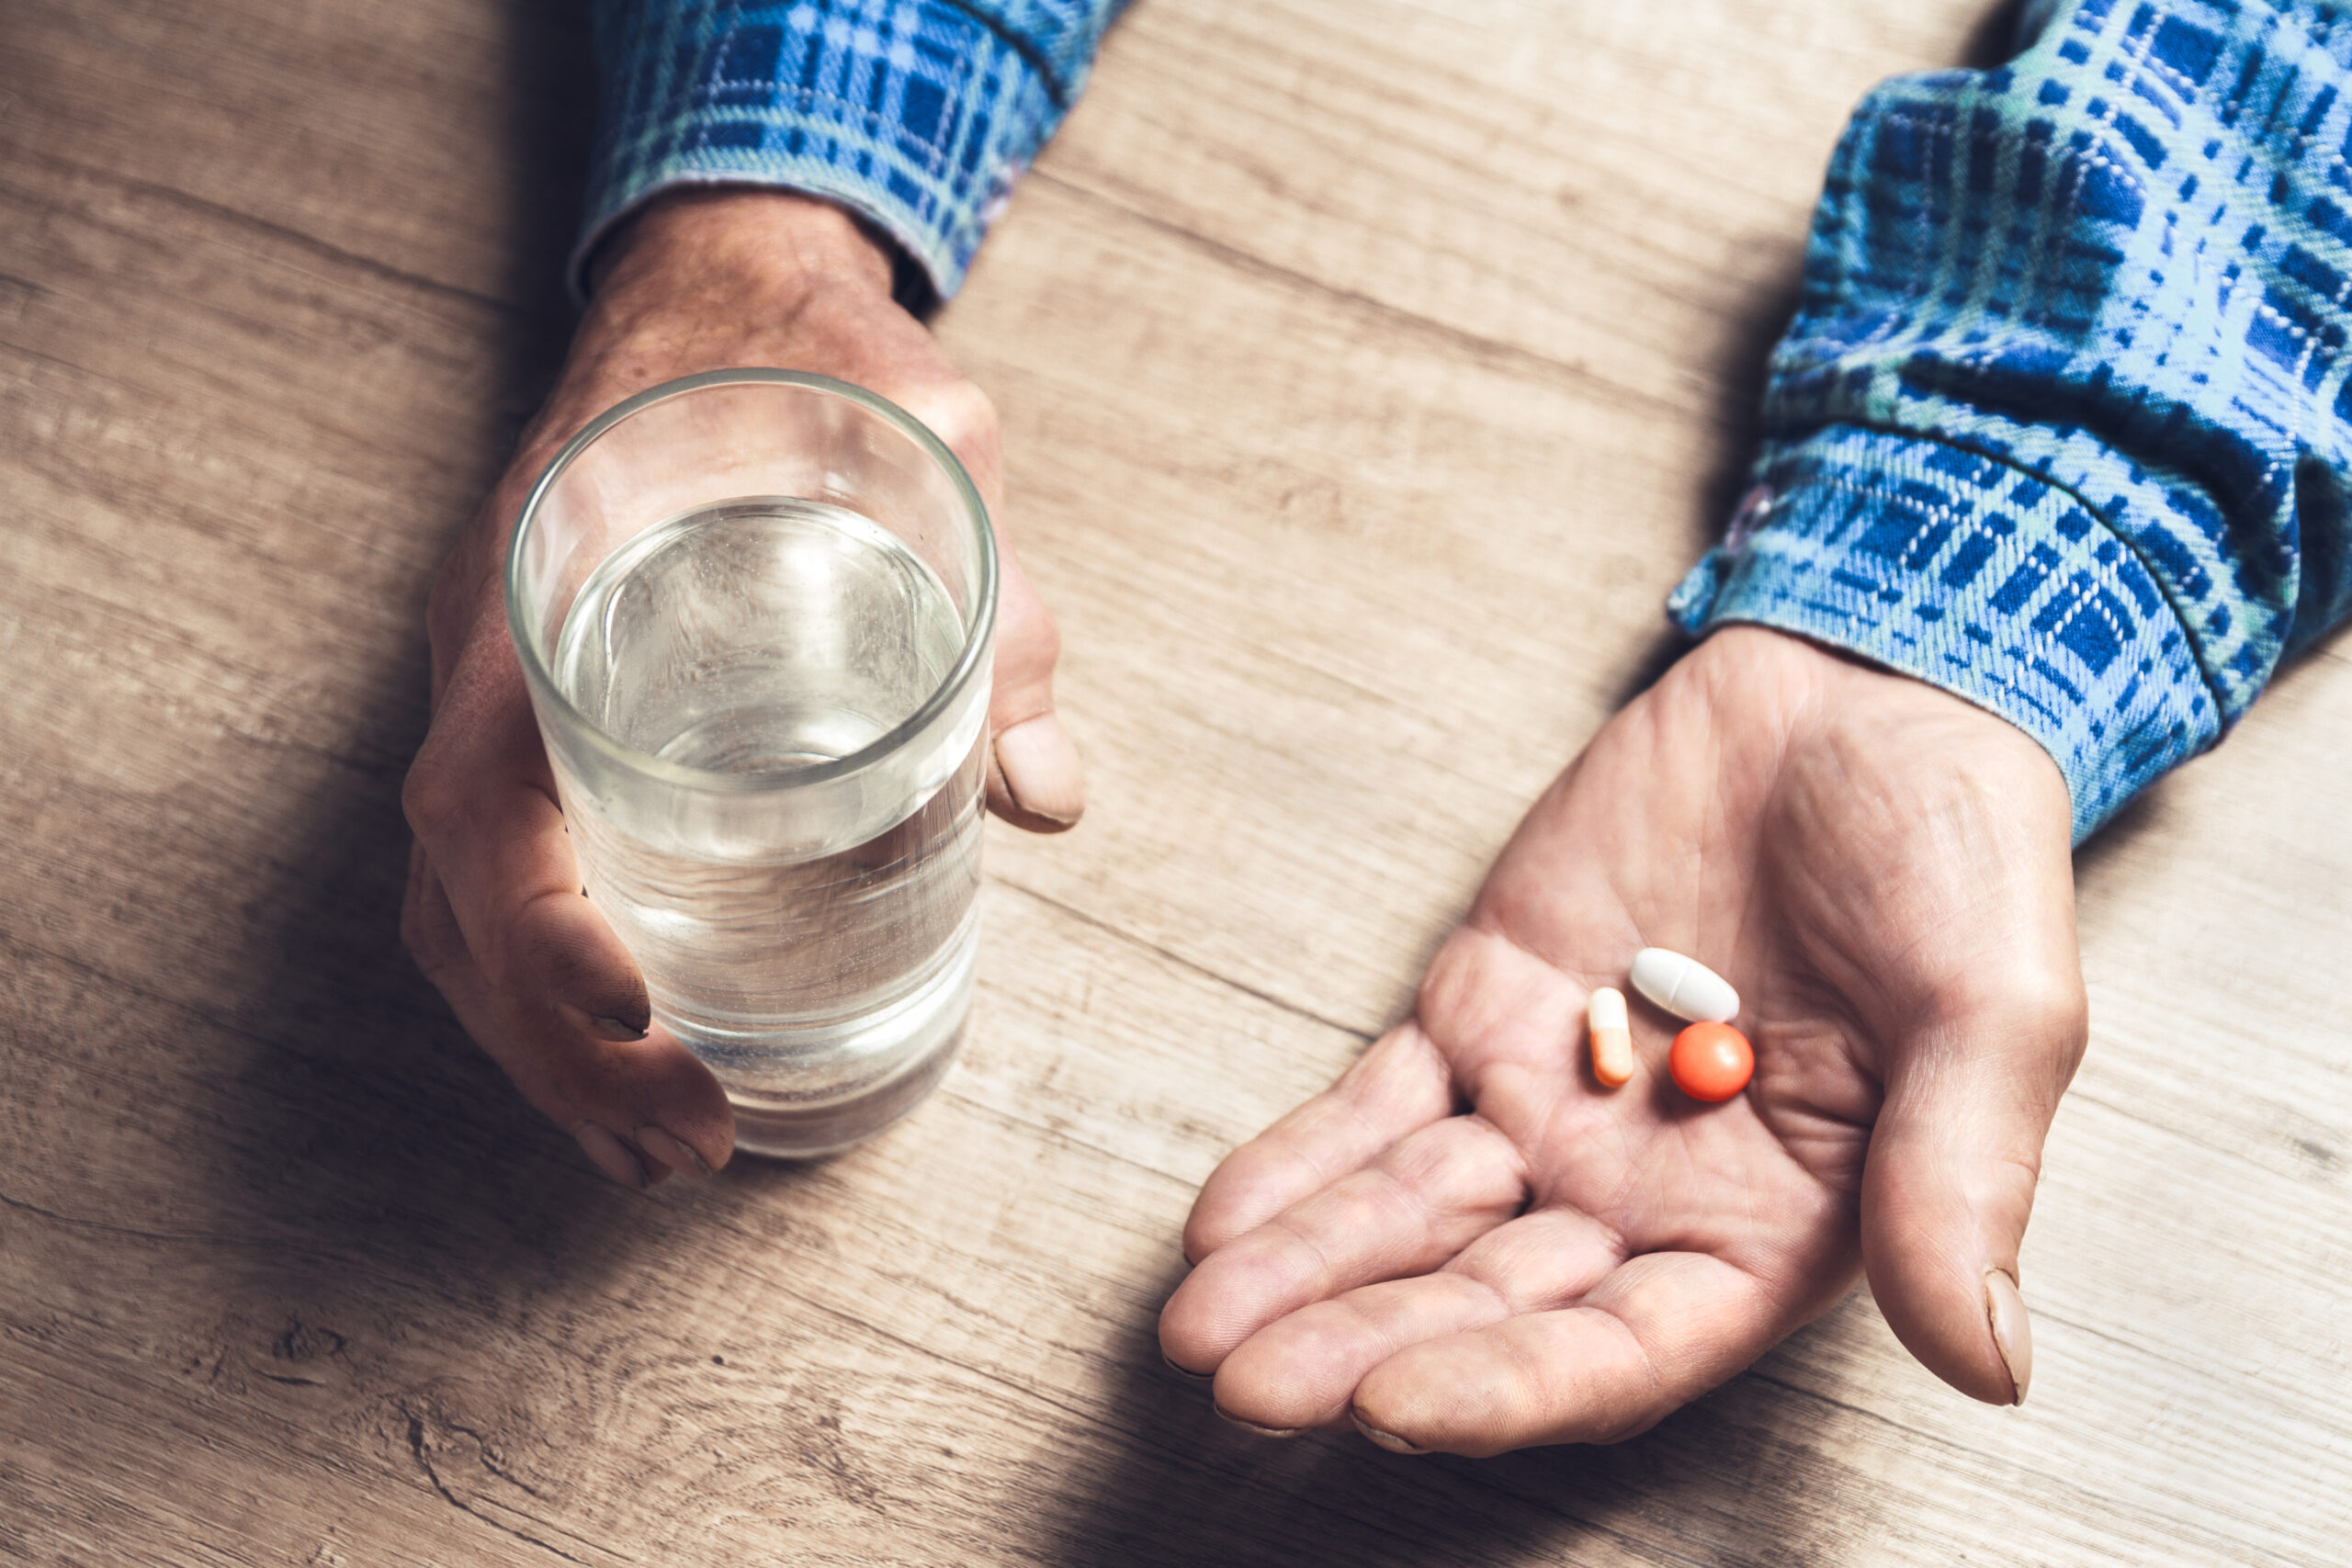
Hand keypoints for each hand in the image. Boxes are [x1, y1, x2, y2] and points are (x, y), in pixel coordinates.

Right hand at [401, 191, 1082, 1186]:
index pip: (483, 788)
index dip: (541, 923)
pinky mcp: (533, 718)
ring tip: (657, 1153)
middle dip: (556, 1047)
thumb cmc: (801, 350)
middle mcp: (493, 651)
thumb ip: (995, 598)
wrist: (711, 280)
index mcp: (550, 579)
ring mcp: (495, 689)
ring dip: (540, 1051)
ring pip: (460, 909)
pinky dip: (543, 991)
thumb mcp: (926, 435)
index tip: (644, 1014)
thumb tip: (1049, 792)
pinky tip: (630, 1063)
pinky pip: (494, 875)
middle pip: (459, 896)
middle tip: (689, 1145)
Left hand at [1160, 626, 2083, 1454]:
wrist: (1863, 697)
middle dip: (1365, 1345)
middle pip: (1487, 1297)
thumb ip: (1962, 1178)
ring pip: (1410, 1212)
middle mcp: (1644, 1191)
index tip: (1398, 1406)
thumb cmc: (1956, 858)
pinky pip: (1377, 1104)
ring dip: (1307, 1271)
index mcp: (1768, 1228)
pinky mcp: (1483, 1008)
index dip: (1512, 1385)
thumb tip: (1984, 1360)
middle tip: (1250, 1385)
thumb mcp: (1995, 1013)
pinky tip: (1226, 1220)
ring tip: (1201, 1329)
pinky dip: (1301, 1160)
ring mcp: (1551, 1100)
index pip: (1623, 1346)